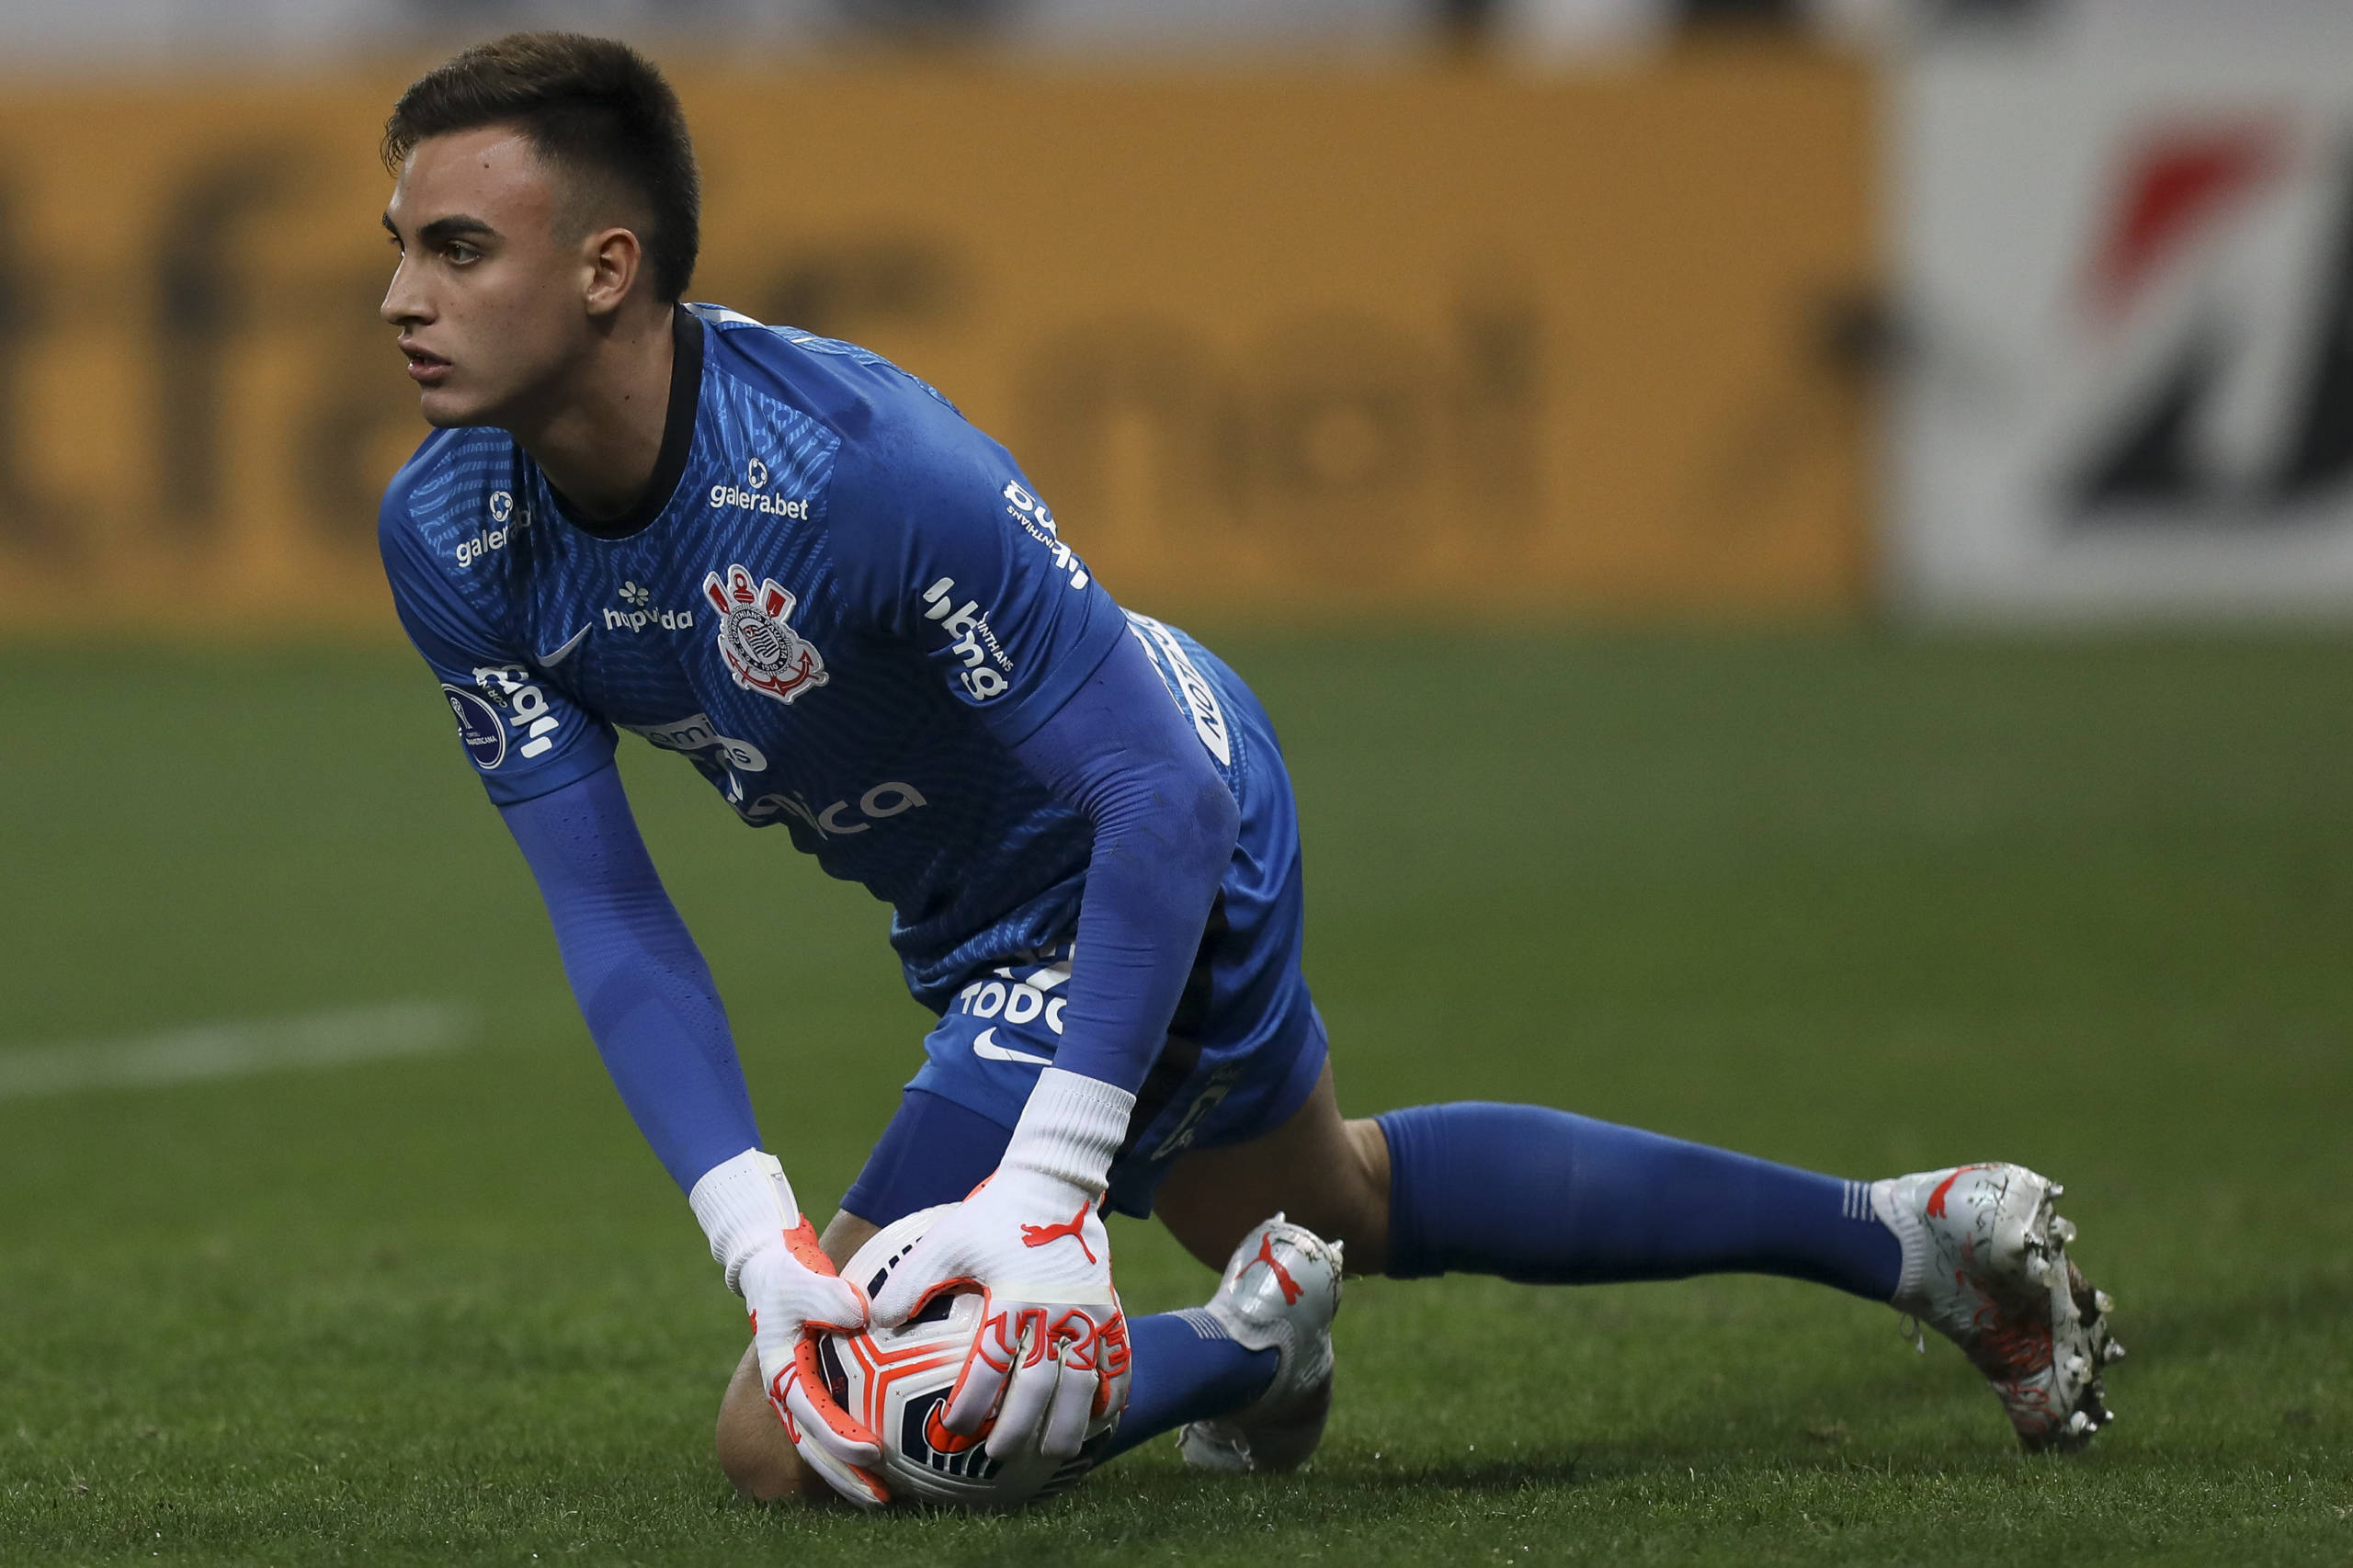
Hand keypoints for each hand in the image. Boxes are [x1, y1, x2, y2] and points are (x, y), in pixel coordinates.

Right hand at [691, 1150, 888, 1506]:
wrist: (769, 1269)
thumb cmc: (787, 1274)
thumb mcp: (803, 1279)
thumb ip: (828, 1296)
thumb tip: (862, 1313)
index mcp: (781, 1373)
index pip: (812, 1415)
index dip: (840, 1438)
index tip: (872, 1453)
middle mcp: (789, 1391)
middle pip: (814, 1446)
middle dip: (844, 1476)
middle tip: (880, 1498)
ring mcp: (800, 1393)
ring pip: (821, 1444)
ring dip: (847, 1472)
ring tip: (883, 1498)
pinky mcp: (814, 1387)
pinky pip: (832, 1425)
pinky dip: (851, 1448)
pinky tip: (885, 1463)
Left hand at [870, 1069, 1136, 1462]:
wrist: (1054, 1183)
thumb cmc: (993, 1215)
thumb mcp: (946, 1241)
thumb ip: (911, 1282)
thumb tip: (874, 1321)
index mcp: (1012, 1298)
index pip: (990, 1365)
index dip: (972, 1403)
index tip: (953, 1429)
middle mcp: (1055, 1311)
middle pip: (1039, 1386)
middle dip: (1018, 1428)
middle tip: (996, 1456)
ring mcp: (1088, 1313)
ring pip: (1083, 1384)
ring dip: (1067, 1424)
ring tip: (1051, 1455)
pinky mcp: (1110, 1308)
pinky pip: (1118, 1361)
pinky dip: (1111, 1395)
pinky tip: (1098, 1421)